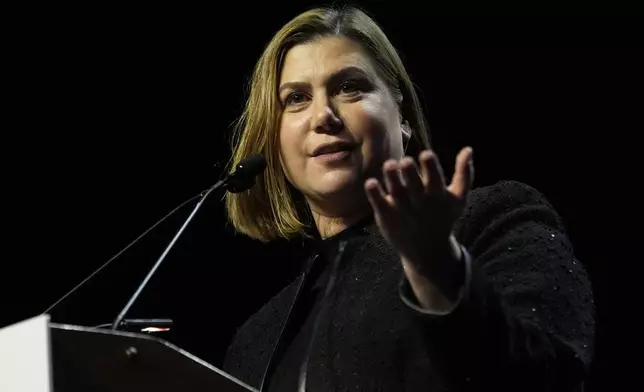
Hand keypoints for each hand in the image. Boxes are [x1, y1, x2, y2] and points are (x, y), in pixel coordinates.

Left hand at [364, 147, 473, 279]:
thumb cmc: (443, 217)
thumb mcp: (458, 198)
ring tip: (389, 165)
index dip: (430, 167)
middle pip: (413, 184)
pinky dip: (374, 194)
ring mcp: (401, 209)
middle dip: (409, 172)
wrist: (427, 250)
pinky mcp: (386, 215)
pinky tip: (371, 183)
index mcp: (437, 195)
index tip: (426, 154)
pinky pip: (379, 203)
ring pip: (395, 191)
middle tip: (405, 161)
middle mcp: (419, 201)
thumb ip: (464, 173)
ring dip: (391, 177)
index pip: (435, 179)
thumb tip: (468, 149)